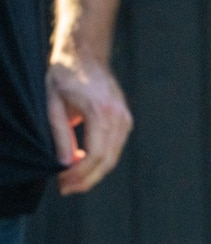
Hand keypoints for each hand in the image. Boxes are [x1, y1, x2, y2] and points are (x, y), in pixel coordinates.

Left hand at [46, 54, 132, 194]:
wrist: (85, 54)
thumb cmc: (64, 74)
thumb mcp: (53, 104)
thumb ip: (60, 135)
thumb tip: (64, 164)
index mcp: (101, 112)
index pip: (96, 155)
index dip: (80, 174)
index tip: (63, 183)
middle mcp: (118, 117)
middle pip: (107, 161)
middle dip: (87, 179)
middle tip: (67, 188)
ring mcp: (125, 119)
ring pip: (112, 157)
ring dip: (93, 172)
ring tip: (72, 179)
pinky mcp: (125, 120)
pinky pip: (114, 147)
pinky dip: (100, 159)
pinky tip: (83, 162)